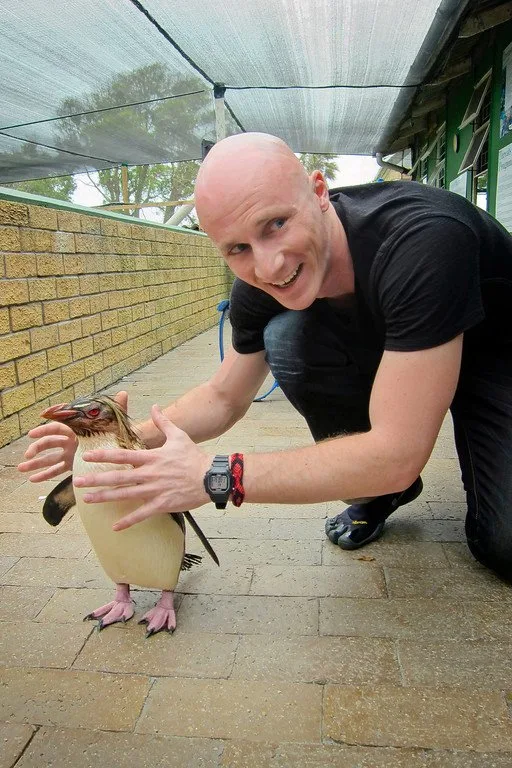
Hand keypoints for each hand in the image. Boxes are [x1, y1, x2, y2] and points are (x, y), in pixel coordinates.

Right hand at [18, 391, 127, 482]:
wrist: (120, 450)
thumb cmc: (117, 433)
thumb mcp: (116, 422)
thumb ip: (118, 408)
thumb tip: (123, 393)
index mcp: (77, 429)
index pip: (57, 428)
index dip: (44, 430)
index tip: (31, 434)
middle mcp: (70, 440)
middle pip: (49, 443)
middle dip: (36, 448)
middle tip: (27, 456)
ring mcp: (70, 453)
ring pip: (49, 458)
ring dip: (35, 463)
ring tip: (22, 469)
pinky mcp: (72, 465)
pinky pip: (56, 470)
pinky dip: (45, 475)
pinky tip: (33, 480)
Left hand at [73, 405, 211, 529]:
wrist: (211, 477)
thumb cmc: (194, 457)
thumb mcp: (178, 436)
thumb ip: (163, 422)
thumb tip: (154, 407)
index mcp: (152, 457)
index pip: (123, 456)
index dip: (103, 456)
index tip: (87, 457)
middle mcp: (149, 474)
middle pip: (118, 477)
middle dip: (96, 480)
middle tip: (78, 482)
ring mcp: (155, 490)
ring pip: (125, 495)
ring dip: (105, 498)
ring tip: (88, 500)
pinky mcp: (162, 504)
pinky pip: (142, 514)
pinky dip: (128, 521)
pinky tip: (115, 526)